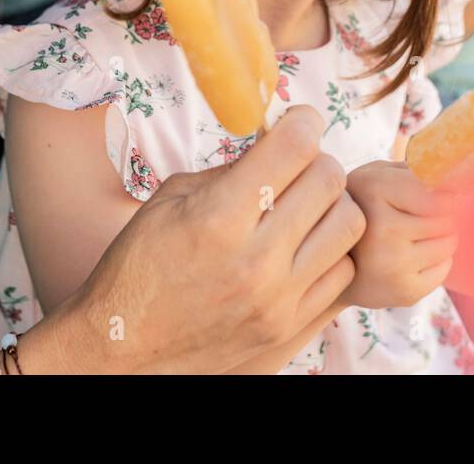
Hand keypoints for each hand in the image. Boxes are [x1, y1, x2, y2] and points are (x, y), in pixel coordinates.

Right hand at [50, 107, 364, 373]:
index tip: (298, 123)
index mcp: (219, 219)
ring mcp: (279, 299)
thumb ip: (229, 171)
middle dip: (316, 160)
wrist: (123, 350)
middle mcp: (256, 261)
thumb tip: (276, 142)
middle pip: (329, 180)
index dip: (302, 123)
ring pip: (350, 225)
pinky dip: (332, 252)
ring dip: (332, 205)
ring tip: (305, 208)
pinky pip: (344, 272)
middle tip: (297, 166)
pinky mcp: (292, 327)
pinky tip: (304, 248)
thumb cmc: (138, 268)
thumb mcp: (170, 201)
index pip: (294, 148)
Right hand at [341, 161, 456, 309]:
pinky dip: (437, 261)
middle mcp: (382, 228)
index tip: (438, 195)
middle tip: (422, 217)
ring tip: (416, 237)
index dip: (445, 193)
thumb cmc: (363, 209)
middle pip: (447, 217)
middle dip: (443, 215)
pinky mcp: (405, 291)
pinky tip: (413, 258)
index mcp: (373, 190)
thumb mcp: (375, 177)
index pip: (438, 192)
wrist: (331, 267)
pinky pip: (445, 269)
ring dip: (442, 237)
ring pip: (449, 242)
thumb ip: (411, 170)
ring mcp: (393, 263)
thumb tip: (454, 175)